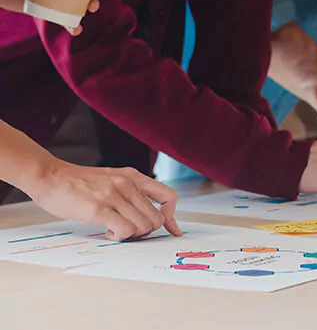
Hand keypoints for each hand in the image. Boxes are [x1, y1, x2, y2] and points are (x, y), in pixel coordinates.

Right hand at [24, 160, 180, 241]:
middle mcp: (127, 184)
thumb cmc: (78, 182)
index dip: (172, 217)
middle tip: (129, 230)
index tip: (170, 230)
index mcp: (133, 176)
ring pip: (144, 226)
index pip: (169, 196)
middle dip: (146, 231)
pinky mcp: (99, 208)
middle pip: (157, 219)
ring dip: (132, 235)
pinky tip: (107, 231)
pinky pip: (125, 230)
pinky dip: (120, 237)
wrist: (49, 176)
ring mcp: (114, 195)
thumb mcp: (112, 178)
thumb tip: (148, 215)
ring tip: (115, 229)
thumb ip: (131, 192)